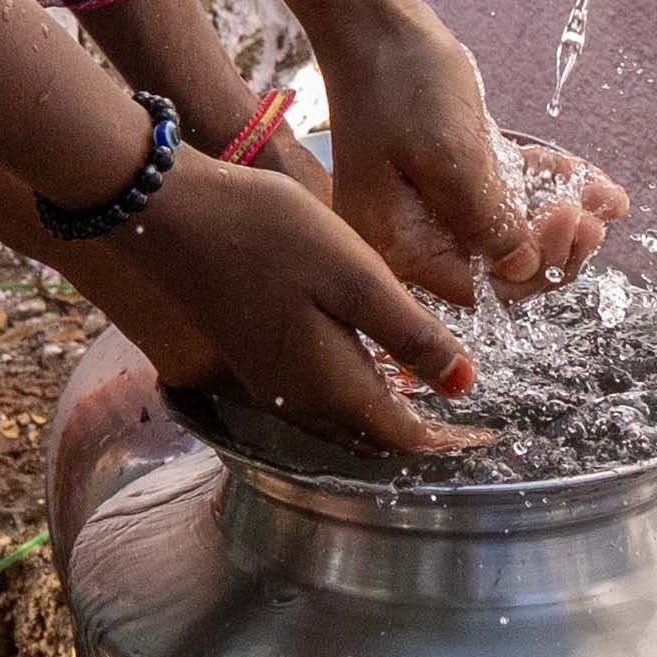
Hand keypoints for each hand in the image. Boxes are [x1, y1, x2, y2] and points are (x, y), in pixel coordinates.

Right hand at [56, 151, 479, 457]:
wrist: (170, 216)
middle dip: (418, 439)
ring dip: (383, 423)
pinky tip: (367, 370)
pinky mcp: (252, 358)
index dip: (447, 441)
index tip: (487, 438)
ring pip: (340, 425)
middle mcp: (297, 399)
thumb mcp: (356, 277)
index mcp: (331, 385)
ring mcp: (269, 382)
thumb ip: (409, 334)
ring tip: (425, 403)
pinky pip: (314, 402)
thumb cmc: (268, 235)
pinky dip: (352, 402)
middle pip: (369, 440)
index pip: (402, 436)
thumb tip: (463, 384)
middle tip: (463, 428)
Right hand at [309, 2, 625, 303]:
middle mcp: (413, 234)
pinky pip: (509, 194)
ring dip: (563, 217)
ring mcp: (434, 204)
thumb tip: (524, 269)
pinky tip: (594, 182)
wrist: (375, 22)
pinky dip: (548, 187)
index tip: (570, 225)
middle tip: (594, 221)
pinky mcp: (455, 174)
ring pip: (511, 231)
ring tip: (605, 201)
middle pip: (498, 268)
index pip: (478, 288)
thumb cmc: (401, 82)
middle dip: (554, 247)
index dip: (532, 269)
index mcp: (397, 243)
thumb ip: (486, 220)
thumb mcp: (449, 154)